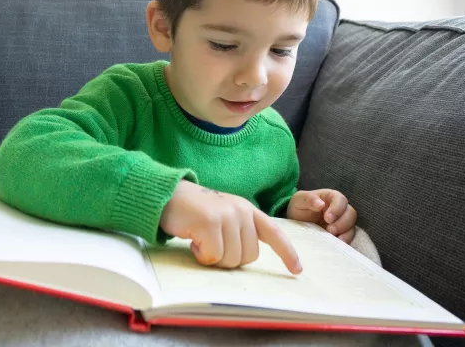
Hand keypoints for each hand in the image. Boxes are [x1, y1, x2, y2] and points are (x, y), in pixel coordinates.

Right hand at [160, 180, 301, 273]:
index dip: (287, 252)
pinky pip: (213, 256)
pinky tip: (193, 241)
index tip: (296, 270)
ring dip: (213, 258)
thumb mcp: (223, 216)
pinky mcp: (210, 223)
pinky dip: (201, 255)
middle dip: (230, 259)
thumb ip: (240, 231)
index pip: (274, 232)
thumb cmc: (194, 212)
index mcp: (247, 210)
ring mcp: (226, 215)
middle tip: (212, 245)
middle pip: (249, 256)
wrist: (167, 195)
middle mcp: (241, 211)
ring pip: (231, 259)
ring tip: (201, 240)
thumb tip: (248, 257)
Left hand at [287, 189, 356, 243]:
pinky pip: (348, 237)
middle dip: (342, 223)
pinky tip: (337, 244)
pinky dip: (345, 241)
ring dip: (345, 233)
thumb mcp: (299, 200)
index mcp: (331, 197)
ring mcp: (340, 222)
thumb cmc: (299, 207)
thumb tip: (320, 204)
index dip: (337, 209)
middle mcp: (339, 209)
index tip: (327, 218)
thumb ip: (309, 199)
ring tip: (334, 238)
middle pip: (351, 213)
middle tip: (330, 230)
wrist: (295, 222)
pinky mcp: (339, 234)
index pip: (341, 200)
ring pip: (351, 226)